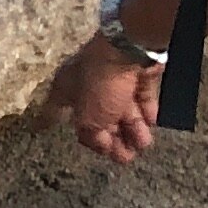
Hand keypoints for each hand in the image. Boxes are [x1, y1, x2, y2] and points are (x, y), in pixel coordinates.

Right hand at [40, 29, 163, 165]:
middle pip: (98, 117)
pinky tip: (152, 123)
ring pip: (123, 109)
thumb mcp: (89, 119)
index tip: (59, 136)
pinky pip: (142, 97)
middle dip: (112, 139)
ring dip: (133, 129)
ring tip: (143, 144)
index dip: (55, 124)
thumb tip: (102, 146)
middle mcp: (88, 84)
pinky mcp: (138, 74)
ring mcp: (114, 79)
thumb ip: (93, 137)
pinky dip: (147, 110)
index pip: (57, 112)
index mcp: (67, 90)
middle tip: (125, 156)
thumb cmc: (100, 84)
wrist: (130, 50)